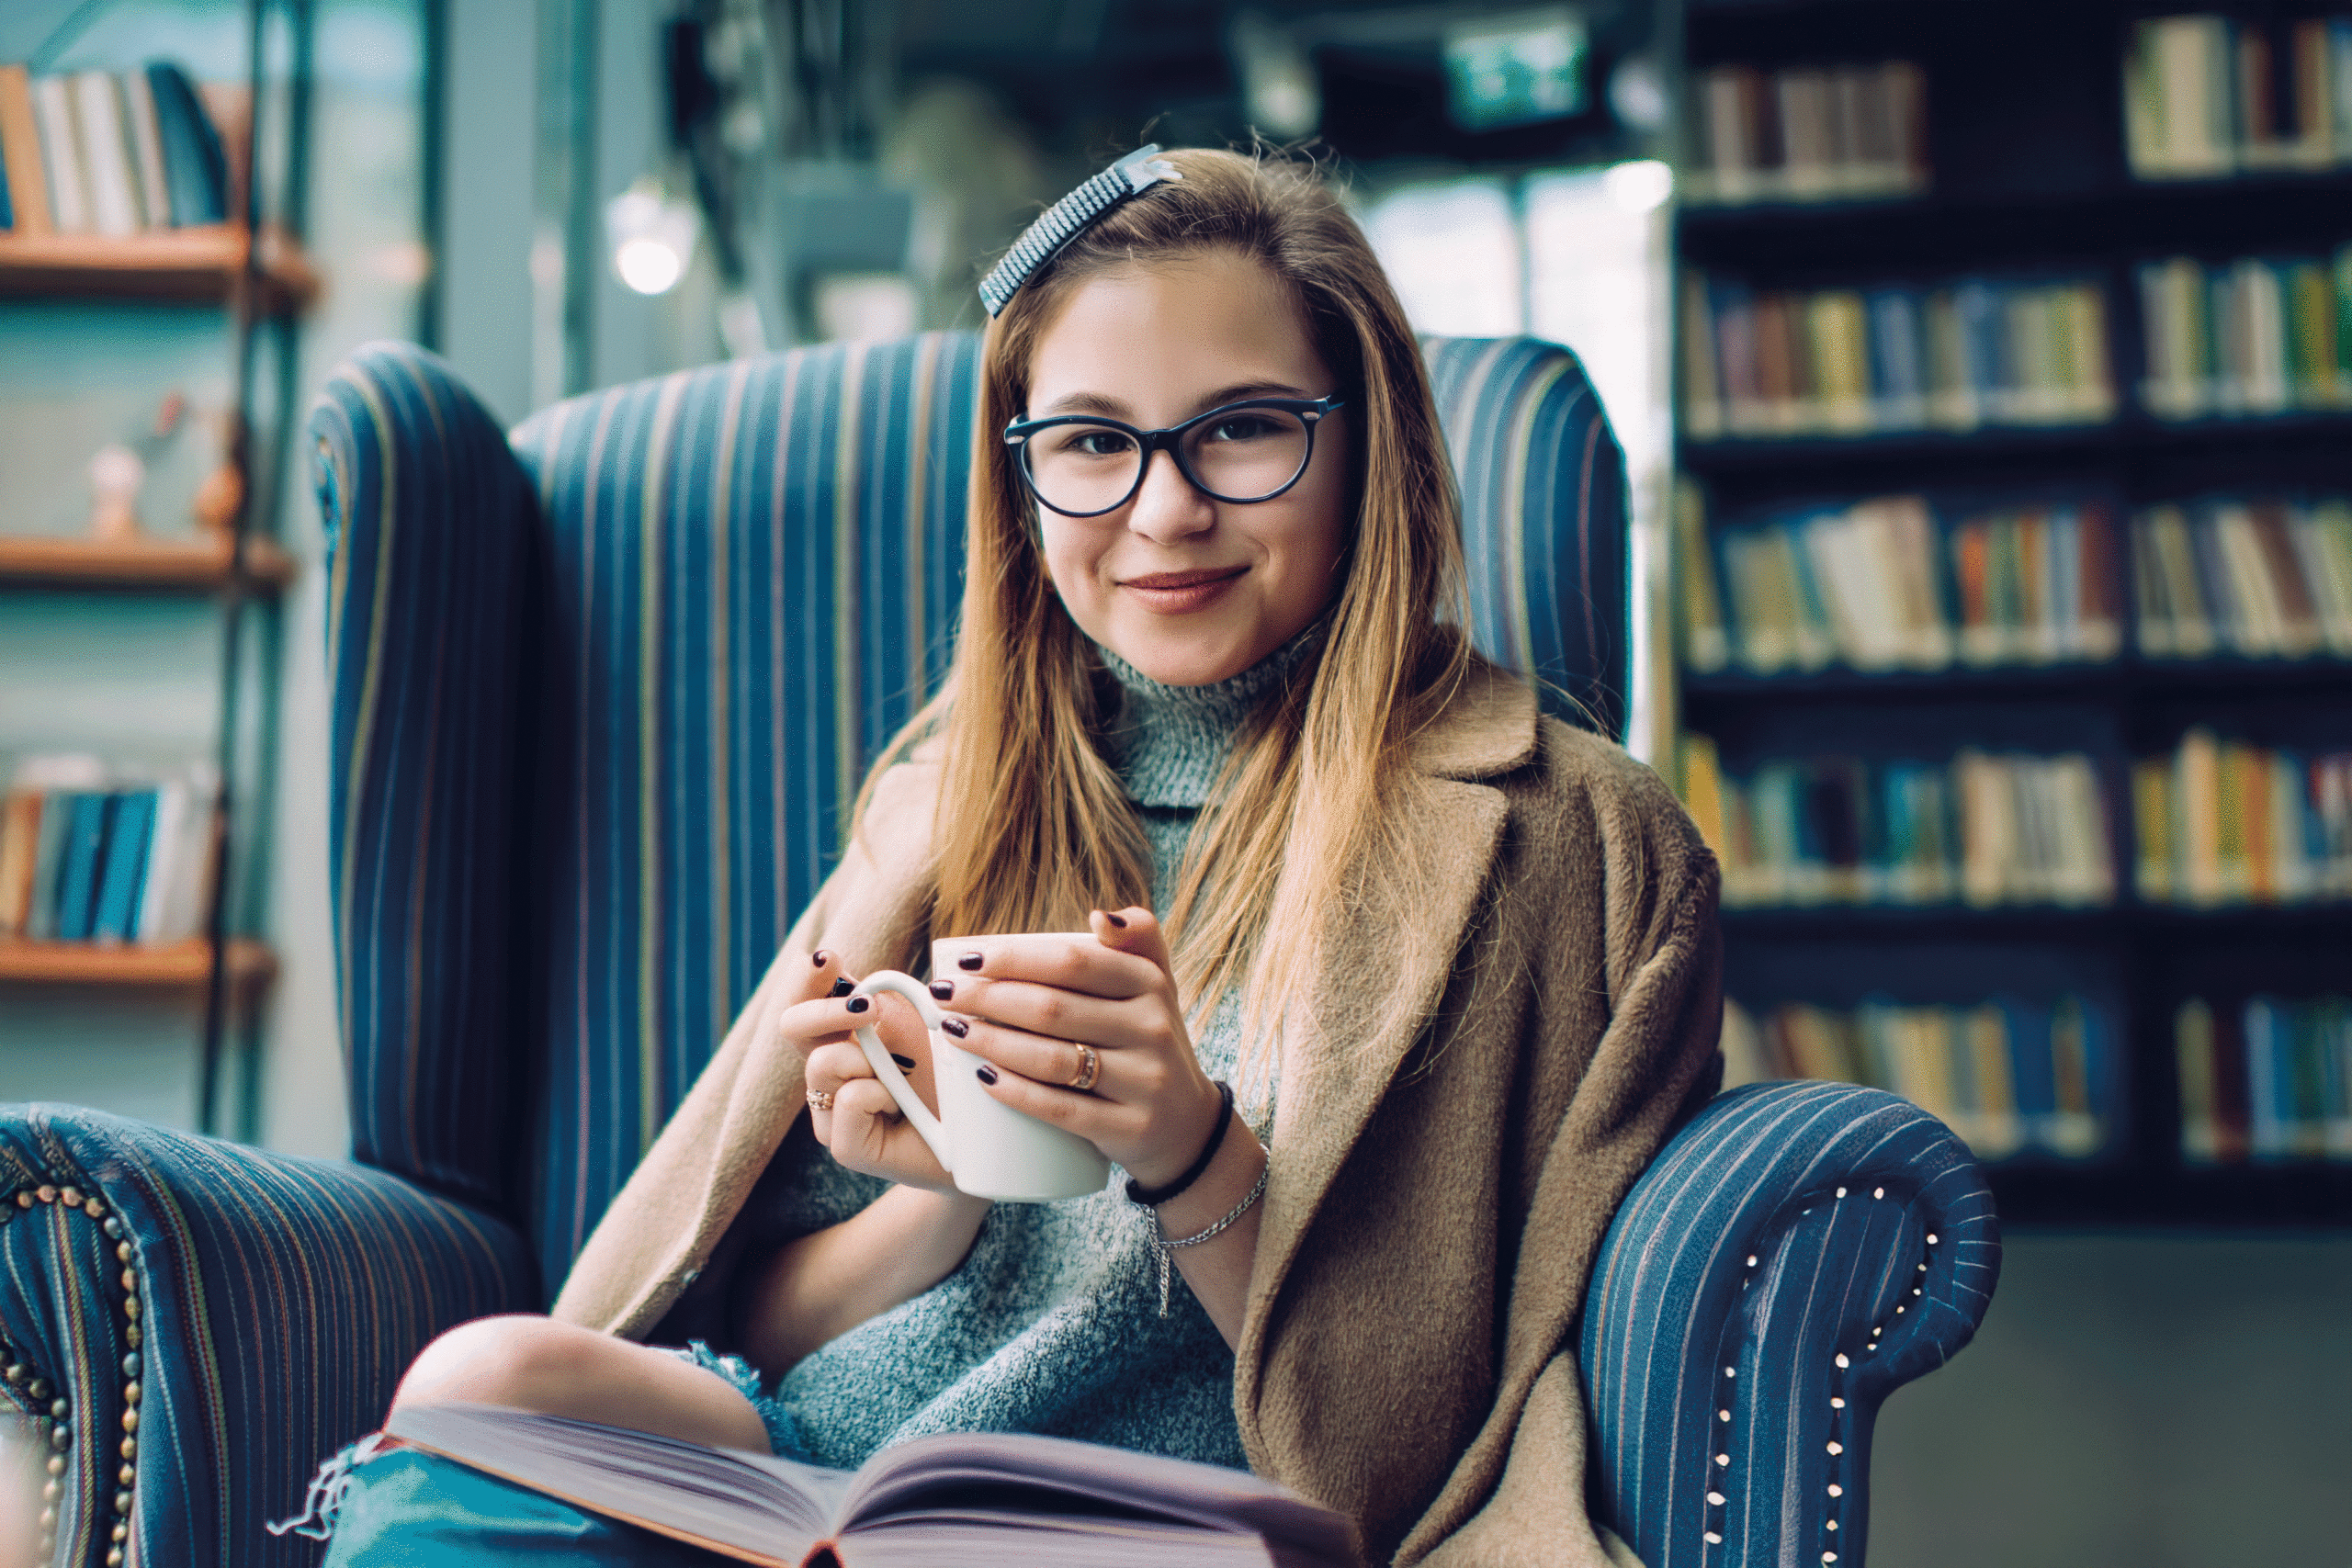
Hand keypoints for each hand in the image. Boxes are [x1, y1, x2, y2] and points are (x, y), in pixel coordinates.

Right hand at [782, 950, 957, 1192]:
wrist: (982, 1133)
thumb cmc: (951, 1072)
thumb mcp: (923, 1021)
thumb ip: (887, 997)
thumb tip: (854, 979)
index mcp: (842, 1035)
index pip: (803, 997)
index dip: (805, 975)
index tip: (828, 958)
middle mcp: (828, 1072)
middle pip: (791, 1025)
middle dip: (825, 1010)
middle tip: (866, 1009)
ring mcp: (831, 1112)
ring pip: (822, 1064)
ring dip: (869, 1060)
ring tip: (901, 1077)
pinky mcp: (846, 1147)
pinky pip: (850, 1100)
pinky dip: (881, 1095)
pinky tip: (902, 1107)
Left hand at [929, 910, 1226, 1189]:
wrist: (1187, 1124)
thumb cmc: (1147, 1040)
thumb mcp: (1155, 985)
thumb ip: (1137, 936)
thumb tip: (1097, 916)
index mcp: (1151, 984)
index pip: (1073, 962)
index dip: (1013, 958)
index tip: (964, 958)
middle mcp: (1153, 1028)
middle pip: (1053, 1009)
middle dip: (987, 999)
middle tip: (943, 995)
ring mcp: (1144, 1080)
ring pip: (1052, 1059)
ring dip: (992, 1043)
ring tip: (953, 1031)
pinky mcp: (1130, 1127)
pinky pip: (1063, 1110)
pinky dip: (1018, 1093)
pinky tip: (982, 1078)